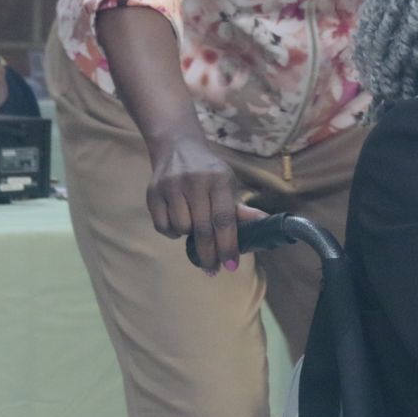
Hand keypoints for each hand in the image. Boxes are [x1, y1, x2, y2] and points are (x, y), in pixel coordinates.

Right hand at [148, 135, 260, 271]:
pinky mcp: (153, 192)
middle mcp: (194, 181)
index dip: (228, 245)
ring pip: (181, 228)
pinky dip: (171, 231)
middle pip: (203, 229)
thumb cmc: (208, 172)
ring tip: (193, 227)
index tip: (230, 265)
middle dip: (209, 254)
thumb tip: (264, 222)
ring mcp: (171, 186)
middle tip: (212, 270)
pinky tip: (177, 222)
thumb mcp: (227, 184)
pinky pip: (162, 226)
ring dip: (188, 236)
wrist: (176, 147)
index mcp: (219, 180)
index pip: (224, 219)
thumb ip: (240, 208)